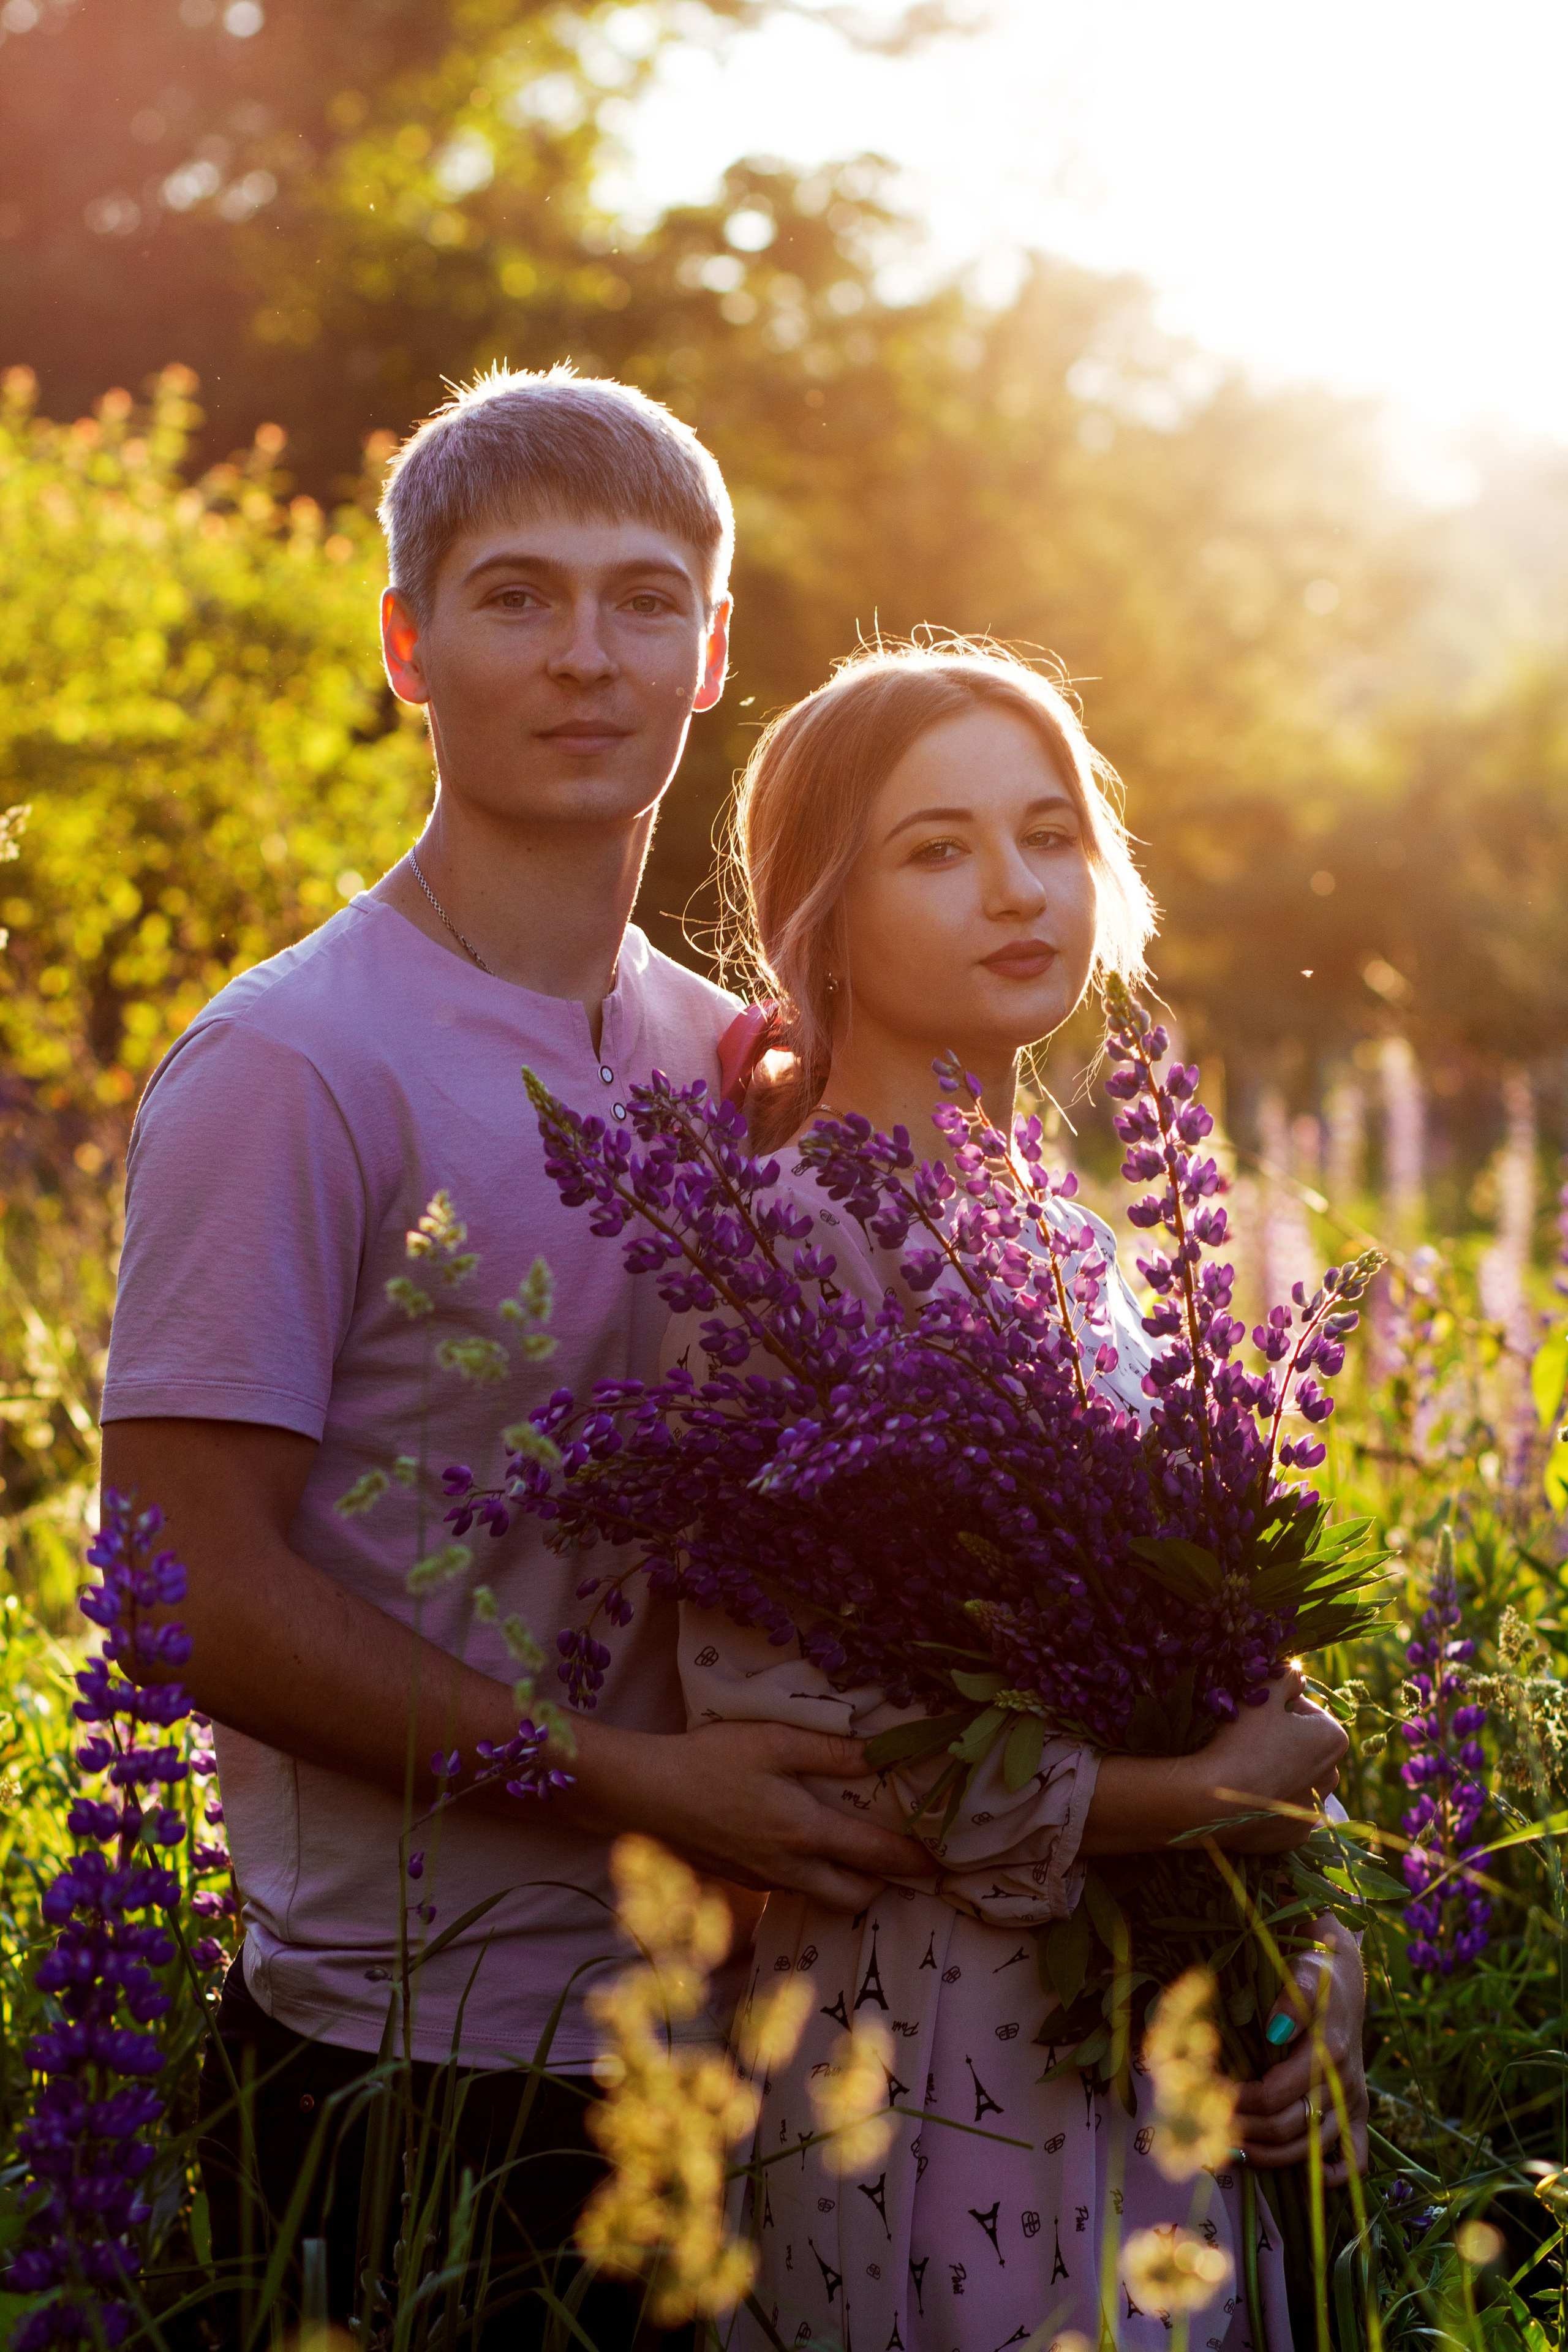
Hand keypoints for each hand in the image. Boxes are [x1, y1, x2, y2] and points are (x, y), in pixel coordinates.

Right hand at [565, 1717, 930, 1911]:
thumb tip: (880, 1756)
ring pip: (819, 1895)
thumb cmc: (710, 1760)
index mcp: (804, 1832)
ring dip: (845, 1884)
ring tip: (856, 1857)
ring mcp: (761, 1878)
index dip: (913, 1860)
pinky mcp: (737, 1878)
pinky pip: (787, 1887)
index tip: (941, 1862)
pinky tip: (799, 1849)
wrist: (644, 1792)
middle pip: (853, 1896)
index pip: (875, 1855)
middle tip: (901, 1863)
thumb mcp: (774, 1742)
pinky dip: (807, 1877)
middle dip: (883, 1885)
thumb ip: (830, 1752)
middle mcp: (789, 1867)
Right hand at [1188, 1669, 1348, 1852]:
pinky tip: (1246, 1796)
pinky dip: (1268, 1803)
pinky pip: (1282, 1811)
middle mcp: (1333, 1776)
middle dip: (1282, 1740)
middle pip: (1303, 1747)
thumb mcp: (1262, 1696)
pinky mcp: (1293, 1836)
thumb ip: (1285, 1677)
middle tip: (1246, 1739)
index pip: (1306, 1711)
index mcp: (1332, 1739)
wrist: (1212, 1802)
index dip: (1278, 1707)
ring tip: (1243, 1767)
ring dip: (1276, 1771)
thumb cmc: (1241, 1741)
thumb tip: (1296, 1672)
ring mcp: (1313, 1810)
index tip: (1255, 1713)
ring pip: (1294, 1780)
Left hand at [1232, 1916, 1367, 2184]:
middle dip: (1243, 2130)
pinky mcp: (1359, 2113)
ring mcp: (1353, 2102)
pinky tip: (1301, 2178)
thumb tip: (1275, 2030)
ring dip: (1269, 2156)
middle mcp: (1342, 2083)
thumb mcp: (1303, 1975)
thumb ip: (1292, 2001)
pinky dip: (1333, 2175)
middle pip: (1287, 2127)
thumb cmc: (1313, 1976)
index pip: (1274, 2095)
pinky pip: (1356, 2158)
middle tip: (1207, 2128)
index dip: (1236, 2102)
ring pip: (1311, 2150)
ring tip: (1231, 2150)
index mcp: (1327, 2052)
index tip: (1204, 2095)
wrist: (1343, 1983)